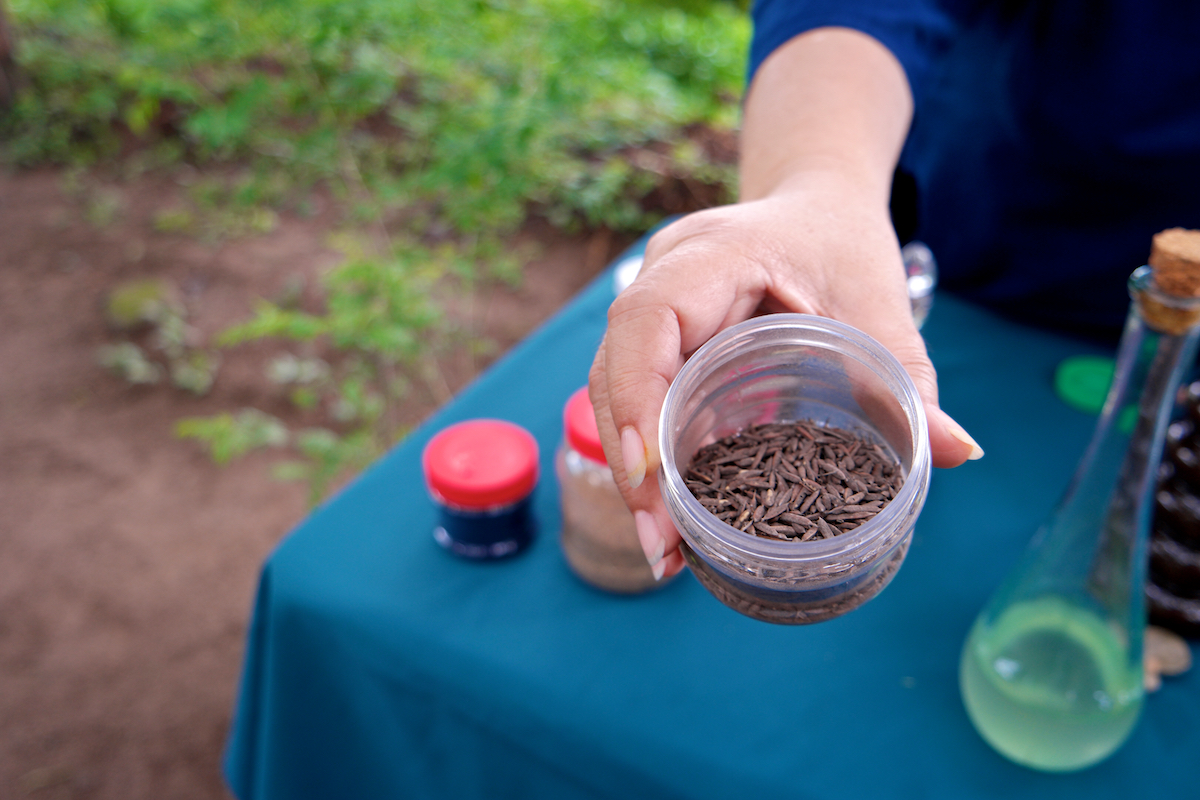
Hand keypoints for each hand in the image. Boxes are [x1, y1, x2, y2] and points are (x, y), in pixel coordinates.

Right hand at [588, 177, 982, 580]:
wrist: (816, 205)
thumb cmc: (844, 245)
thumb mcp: (882, 309)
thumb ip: (910, 380)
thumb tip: (959, 453)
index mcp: (716, 253)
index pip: (649, 318)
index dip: (640, 394)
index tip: (653, 471)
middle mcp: (666, 274)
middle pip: (616, 368)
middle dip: (634, 462)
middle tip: (662, 544)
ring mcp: (650, 301)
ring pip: (613, 388)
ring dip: (634, 470)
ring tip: (664, 547)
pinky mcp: (653, 336)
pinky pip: (634, 394)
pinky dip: (647, 455)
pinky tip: (669, 514)